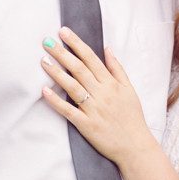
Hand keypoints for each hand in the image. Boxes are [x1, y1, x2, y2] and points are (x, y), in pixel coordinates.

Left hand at [41, 27, 153, 164]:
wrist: (135, 146)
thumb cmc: (132, 118)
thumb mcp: (130, 89)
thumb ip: (117, 68)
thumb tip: (108, 48)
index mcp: (111, 84)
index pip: (91, 59)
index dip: (76, 44)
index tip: (64, 32)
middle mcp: (102, 94)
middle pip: (79, 69)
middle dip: (63, 53)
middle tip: (47, 41)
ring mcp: (94, 110)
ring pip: (73, 87)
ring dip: (57, 73)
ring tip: (43, 60)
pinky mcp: (86, 125)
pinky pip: (69, 111)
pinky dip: (57, 101)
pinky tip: (45, 91)